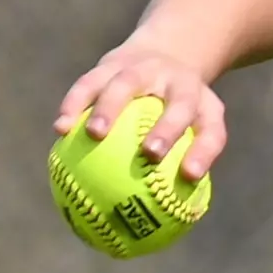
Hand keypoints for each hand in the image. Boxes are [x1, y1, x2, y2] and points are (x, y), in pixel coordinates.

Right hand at [54, 42, 226, 180]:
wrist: (163, 56)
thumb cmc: (179, 108)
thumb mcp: (194, 128)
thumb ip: (184, 165)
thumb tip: (172, 216)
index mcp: (203, 103)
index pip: (212, 129)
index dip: (204, 152)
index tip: (190, 176)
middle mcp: (178, 81)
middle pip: (179, 103)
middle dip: (166, 128)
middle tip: (150, 153)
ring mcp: (145, 68)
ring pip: (127, 83)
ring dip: (111, 108)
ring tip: (95, 134)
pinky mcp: (111, 64)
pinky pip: (90, 83)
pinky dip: (75, 104)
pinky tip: (61, 129)